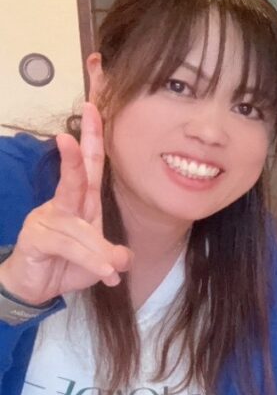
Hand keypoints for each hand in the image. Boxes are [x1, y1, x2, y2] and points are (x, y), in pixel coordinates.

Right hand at [0, 103, 131, 305]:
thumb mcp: (100, 260)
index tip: (93, 109)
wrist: (35, 285)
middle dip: (72, 157)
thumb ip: (113, 255)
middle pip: (72, 178)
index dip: (92, 139)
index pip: (89, 166)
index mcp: (82, 202)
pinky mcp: (36, 238)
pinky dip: (90, 261)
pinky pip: (69, 246)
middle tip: (69, 136)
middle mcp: (64, 205)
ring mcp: (46, 219)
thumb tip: (123, 259)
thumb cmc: (68, 263)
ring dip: (100, 252)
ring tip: (111, 270)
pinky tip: (104, 274)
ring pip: (81, 229)